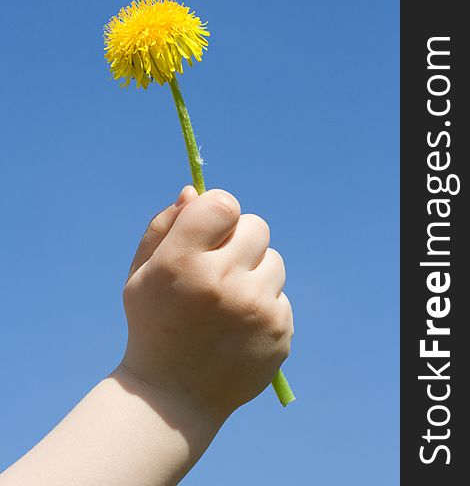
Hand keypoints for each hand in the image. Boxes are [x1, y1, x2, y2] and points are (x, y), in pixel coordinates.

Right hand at [120, 186, 292, 419]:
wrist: (172, 397)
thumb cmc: (153, 324)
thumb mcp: (141, 273)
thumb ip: (163, 226)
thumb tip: (195, 192)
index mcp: (182, 263)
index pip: (223, 205)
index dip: (219, 211)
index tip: (212, 227)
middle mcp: (223, 283)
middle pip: (257, 226)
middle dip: (239, 239)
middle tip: (221, 265)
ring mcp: (256, 310)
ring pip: (274, 260)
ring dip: (255, 272)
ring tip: (229, 300)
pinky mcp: (280, 332)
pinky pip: (281, 296)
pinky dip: (264, 305)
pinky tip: (240, 328)